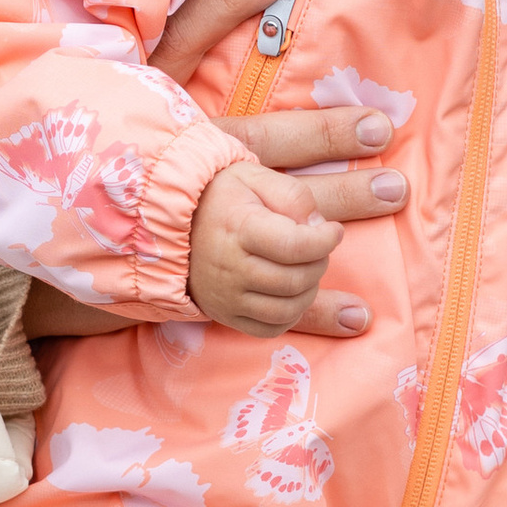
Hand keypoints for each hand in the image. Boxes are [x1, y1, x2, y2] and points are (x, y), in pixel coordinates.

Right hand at [35, 0, 409, 340]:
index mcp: (191, 144)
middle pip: (279, 198)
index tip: (380, 127)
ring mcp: (194, 242)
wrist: (49, 190)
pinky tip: (358, 317)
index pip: (267, 139)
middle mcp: (198, 194)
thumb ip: (209, 10)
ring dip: (329, 255)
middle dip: (339, 194)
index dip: (322, 133)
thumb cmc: (110, 112)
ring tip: (381, 252)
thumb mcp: (150, 57)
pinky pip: (256, 302)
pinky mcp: (194, 276)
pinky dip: (306, 312)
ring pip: (273, 254)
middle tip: (398, 189)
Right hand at [187, 157, 347, 334]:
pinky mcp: (224, 315)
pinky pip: (270, 329)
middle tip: (317, 247)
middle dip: (319, 262)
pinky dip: (290, 315)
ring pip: (287, 309)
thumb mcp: (256, 177)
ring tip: (304, 267)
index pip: (297, 246)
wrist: (172, 221)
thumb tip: (320, 228)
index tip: (333, 231)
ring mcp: (225, 296)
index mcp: (239, 228)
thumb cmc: (222, 196)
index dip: (326, 240)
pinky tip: (289, 292)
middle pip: (296, 280)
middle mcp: (229, 267)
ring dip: (308, 290)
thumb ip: (294, 196)